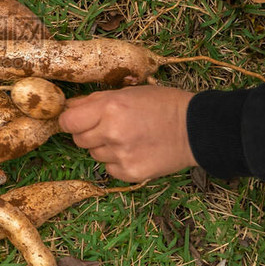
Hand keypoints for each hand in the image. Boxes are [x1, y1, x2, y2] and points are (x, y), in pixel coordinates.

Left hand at [58, 86, 196, 182]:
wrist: (196, 129)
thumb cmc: (163, 105)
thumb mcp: (128, 93)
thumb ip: (95, 101)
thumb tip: (69, 107)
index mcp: (110, 108)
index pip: (68, 122)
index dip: (71, 121)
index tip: (78, 120)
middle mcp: (112, 132)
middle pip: (79, 140)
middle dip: (89, 133)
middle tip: (109, 126)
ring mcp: (121, 155)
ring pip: (94, 155)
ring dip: (104, 147)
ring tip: (128, 137)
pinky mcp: (131, 173)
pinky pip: (109, 168)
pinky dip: (117, 162)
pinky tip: (135, 150)